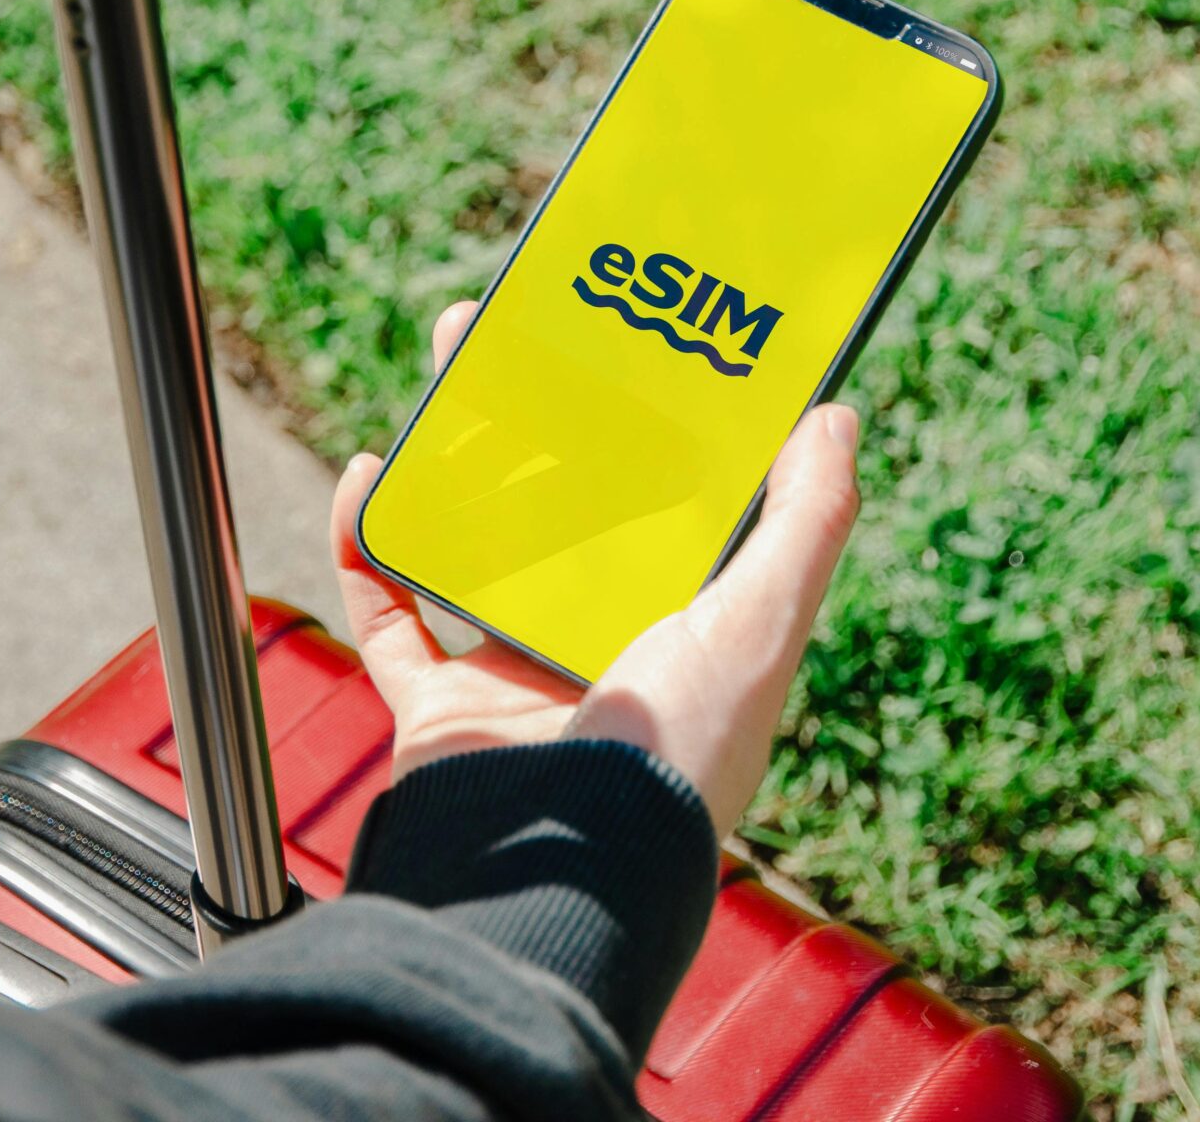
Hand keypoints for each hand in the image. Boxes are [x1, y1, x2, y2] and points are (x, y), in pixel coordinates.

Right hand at [333, 300, 862, 833]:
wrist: (566, 866)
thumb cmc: (677, 756)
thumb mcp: (763, 626)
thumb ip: (805, 523)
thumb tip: (834, 417)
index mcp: (680, 634)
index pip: (664, 509)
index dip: (646, 430)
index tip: (625, 348)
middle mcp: (597, 654)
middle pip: (558, 509)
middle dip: (535, 419)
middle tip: (516, 334)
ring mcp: (512, 682)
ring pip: (469, 544)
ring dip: (451, 455)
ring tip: (446, 366)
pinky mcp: (437, 709)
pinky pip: (386, 615)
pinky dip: (365, 545)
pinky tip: (367, 475)